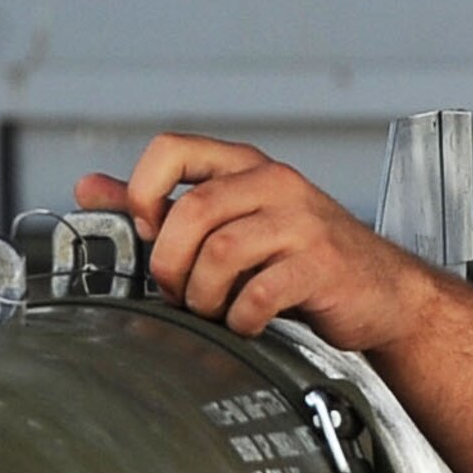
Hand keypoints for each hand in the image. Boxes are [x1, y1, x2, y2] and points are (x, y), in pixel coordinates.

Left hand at [73, 133, 437, 349]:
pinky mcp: (321, 265)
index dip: (143, 192)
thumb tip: (90, 188)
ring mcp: (302, 223)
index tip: (148, 233)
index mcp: (246, 166)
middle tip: (176, 291)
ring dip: (204, 295)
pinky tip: (249, 323)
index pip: (172, 149)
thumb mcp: (235, 221)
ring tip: (214, 310)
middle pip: (193, 211)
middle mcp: (274, 184)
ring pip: (221, 253)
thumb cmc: (303, 259)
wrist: (383, 293)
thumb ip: (165, 205)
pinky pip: (259, 292)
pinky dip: (242, 317)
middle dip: (170, 262)